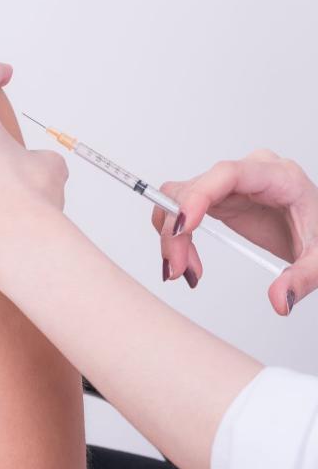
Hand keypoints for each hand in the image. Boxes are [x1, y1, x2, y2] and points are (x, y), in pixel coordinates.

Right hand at [152, 149, 317, 314]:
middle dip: (177, 231)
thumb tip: (279, 300)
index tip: (185, 228)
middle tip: (179, 269)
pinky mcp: (216, 197)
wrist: (317, 230)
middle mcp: (247, 173)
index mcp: (277, 176)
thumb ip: (302, 279)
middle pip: (193, 189)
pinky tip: (185, 259)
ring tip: (183, 269)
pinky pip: (180, 206)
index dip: (199, 197)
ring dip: (171, 234)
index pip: (227, 174)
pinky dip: (175, 234)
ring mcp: (228, 184)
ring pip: (178, 197)